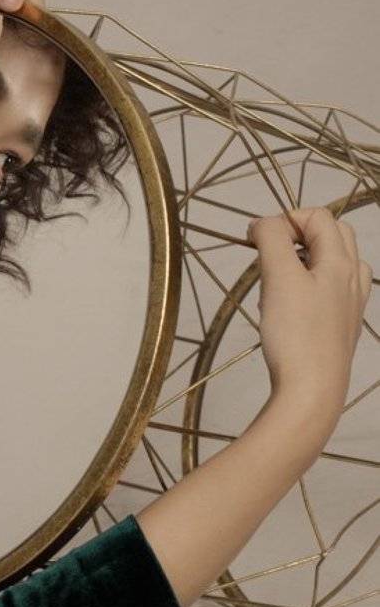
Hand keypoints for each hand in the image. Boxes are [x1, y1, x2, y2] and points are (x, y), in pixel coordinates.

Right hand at [248, 205, 371, 438]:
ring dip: (304, 259)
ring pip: (332, 262)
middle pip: (332, 234)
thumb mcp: (279, 278)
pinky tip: (290, 305)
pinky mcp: (341, 324)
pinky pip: (329, 289)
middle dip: (297, 235)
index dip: (285, 219)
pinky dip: (309, 284)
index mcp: (341, 261)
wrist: (312, 390)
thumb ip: (272, 241)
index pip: (318, 216)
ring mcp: (350, 302)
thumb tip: (263, 223)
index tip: (255, 239)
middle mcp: (352, 277)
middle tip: (268, 256)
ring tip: (277, 280)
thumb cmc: (296, 333)